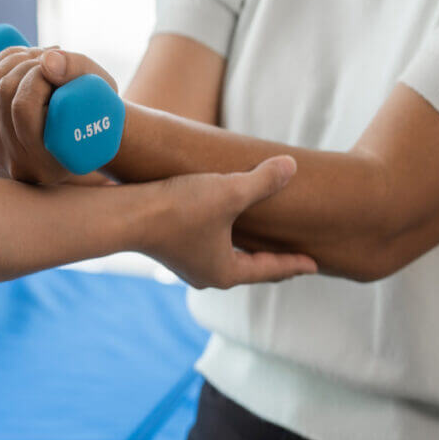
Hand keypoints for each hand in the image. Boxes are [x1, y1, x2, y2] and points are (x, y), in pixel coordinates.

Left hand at [0, 47, 115, 183]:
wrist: (93, 134)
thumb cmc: (102, 112)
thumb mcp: (102, 89)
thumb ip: (78, 71)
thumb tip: (46, 59)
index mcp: (45, 164)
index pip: (23, 108)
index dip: (37, 76)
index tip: (60, 67)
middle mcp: (15, 162)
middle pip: (3, 93)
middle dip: (27, 63)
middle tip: (52, 57)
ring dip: (14, 59)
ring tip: (42, 56)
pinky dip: (2, 62)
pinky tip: (25, 57)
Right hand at [140, 156, 316, 288]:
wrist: (124, 215)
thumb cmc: (179, 209)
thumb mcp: (228, 191)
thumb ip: (263, 180)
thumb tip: (292, 166)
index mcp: (226, 271)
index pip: (270, 269)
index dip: (294, 263)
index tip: (314, 265)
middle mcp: (205, 273)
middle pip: (247, 267)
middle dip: (268, 261)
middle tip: (289, 257)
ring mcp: (184, 261)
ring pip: (223, 257)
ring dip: (240, 248)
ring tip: (253, 238)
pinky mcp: (166, 245)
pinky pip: (203, 244)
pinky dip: (219, 237)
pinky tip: (216, 222)